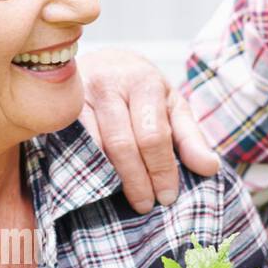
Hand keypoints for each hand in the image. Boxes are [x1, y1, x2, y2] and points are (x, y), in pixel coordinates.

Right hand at [78, 47, 221, 212]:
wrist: (101, 62)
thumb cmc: (140, 90)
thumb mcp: (171, 106)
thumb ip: (191, 137)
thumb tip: (209, 168)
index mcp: (143, 81)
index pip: (154, 135)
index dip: (162, 170)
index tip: (168, 196)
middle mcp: (108, 84)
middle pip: (123, 144)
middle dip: (137, 180)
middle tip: (146, 204)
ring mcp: (78, 96)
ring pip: (95, 148)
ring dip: (111, 180)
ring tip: (126, 200)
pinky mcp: (58, 109)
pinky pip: (72, 146)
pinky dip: (87, 170)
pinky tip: (99, 185)